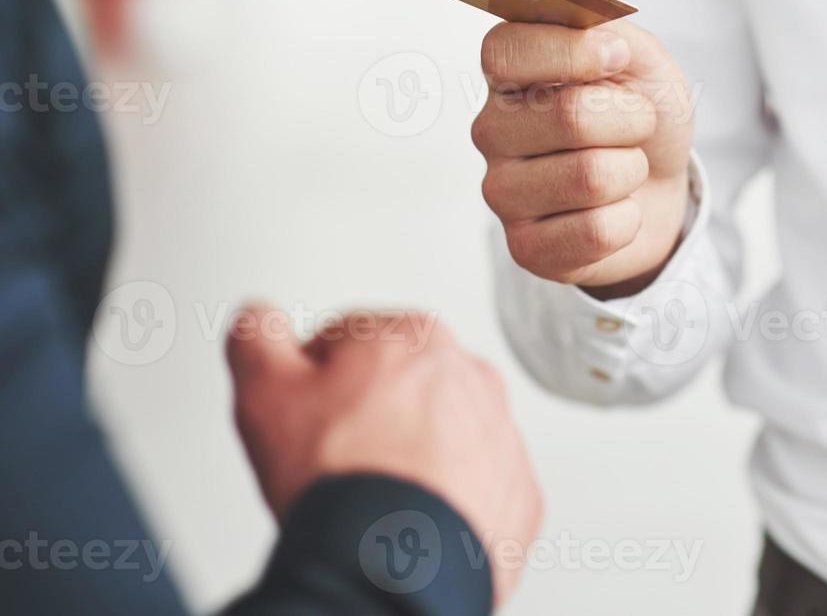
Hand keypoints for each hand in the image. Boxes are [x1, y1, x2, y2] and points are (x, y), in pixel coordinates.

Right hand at [226, 306, 542, 601]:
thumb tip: (260, 317)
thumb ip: (257, 338)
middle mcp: (472, 376)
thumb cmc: (338, 475)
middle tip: (334, 461)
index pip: (347, 344)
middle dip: (367, 416)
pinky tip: (413, 522)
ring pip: (443, 437)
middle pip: (401, 388)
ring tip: (373, 496)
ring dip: (412, 457)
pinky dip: (448, 503)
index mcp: (414, 336)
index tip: (303, 416)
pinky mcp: (518, 494)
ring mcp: (503, 435)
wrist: (394, 559)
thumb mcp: (265, 391)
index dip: (312, 382)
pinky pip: (476, 489)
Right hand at [472, 19, 694, 295]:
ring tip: (625, 168)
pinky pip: (596, 231)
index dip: (571, 51)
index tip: (617, 56)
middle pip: (569, 115)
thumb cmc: (639, 119)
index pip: (506, 50)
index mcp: (508, 76)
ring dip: (632, 171)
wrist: (659, 187)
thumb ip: (616, 33)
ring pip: (590, 177)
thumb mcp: (641, 61)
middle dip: (632, 119)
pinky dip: (628, 220)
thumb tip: (602, 38)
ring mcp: (502, 192)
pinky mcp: (525, 248)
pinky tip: (616, 211)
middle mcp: (492, 131)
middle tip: (636, 124)